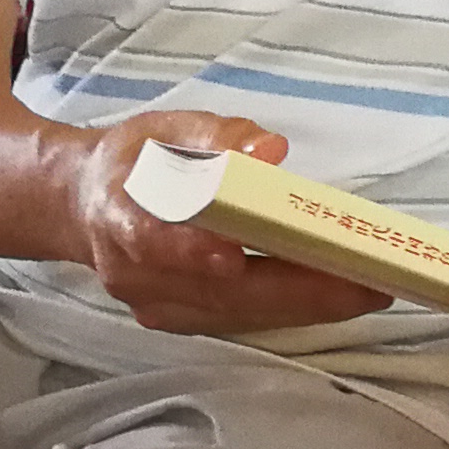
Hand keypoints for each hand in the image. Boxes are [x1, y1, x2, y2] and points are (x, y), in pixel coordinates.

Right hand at [65, 109, 387, 335]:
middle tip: (365, 282)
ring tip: (368, 289)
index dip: (191, 251)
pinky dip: (287, 309)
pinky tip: (335, 297)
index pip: (151, 239)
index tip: (235, 255)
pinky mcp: (177, 321)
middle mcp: (132, 272)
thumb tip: (270, 151)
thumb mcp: (166, 128)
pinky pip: (238, 319)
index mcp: (118, 213)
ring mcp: (154, 305)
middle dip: (295, 290)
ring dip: (304, 305)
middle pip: (217, 289)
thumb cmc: (134, 160)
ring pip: (235, 312)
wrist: (80, 205)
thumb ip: (216, 136)